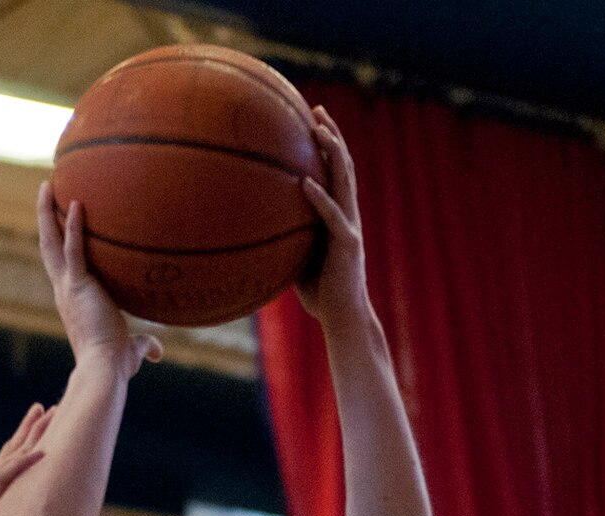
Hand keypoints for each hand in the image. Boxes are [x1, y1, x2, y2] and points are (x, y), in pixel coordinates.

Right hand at [0, 405, 49, 515]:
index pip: (9, 456)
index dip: (25, 437)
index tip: (41, 417)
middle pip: (15, 448)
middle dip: (34, 427)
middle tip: (52, 407)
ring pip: (15, 456)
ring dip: (35, 436)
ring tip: (52, 416)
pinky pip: (7, 478)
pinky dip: (24, 464)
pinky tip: (42, 453)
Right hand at [36, 181, 161, 374]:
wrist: (105, 368)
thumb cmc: (115, 364)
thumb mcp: (131, 350)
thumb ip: (145, 344)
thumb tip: (159, 351)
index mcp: (71, 299)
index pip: (61, 265)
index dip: (57, 242)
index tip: (59, 222)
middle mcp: (63, 290)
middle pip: (47, 246)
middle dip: (44, 218)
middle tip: (45, 191)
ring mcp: (67, 286)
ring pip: (51, 242)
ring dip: (47, 213)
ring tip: (47, 185)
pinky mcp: (78, 285)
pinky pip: (74, 249)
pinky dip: (73, 226)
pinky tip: (76, 203)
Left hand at [296, 107, 371, 328]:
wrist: (342, 317)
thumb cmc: (319, 293)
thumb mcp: (297, 259)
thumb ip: (285, 238)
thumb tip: (254, 228)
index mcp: (339, 215)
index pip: (335, 171)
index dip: (327, 144)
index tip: (311, 119)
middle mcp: (348, 214)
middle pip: (343, 165)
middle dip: (332, 135)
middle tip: (316, 109)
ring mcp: (350, 226)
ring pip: (344, 181)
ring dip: (332, 153)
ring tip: (318, 130)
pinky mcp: (347, 244)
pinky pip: (331, 216)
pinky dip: (318, 198)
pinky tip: (304, 182)